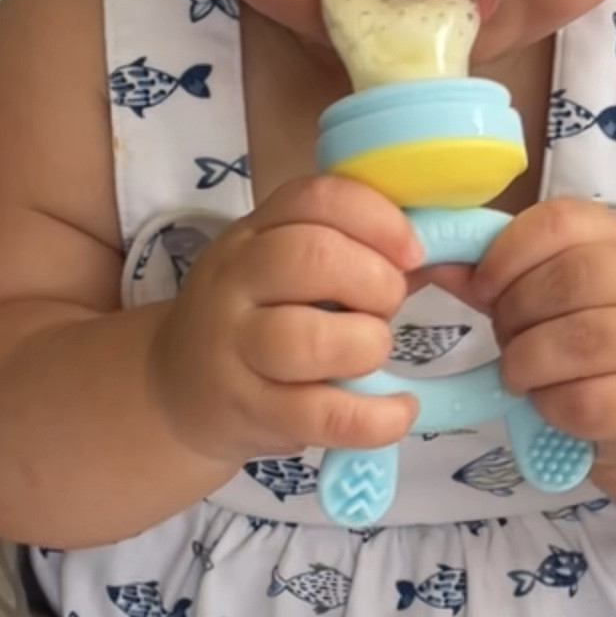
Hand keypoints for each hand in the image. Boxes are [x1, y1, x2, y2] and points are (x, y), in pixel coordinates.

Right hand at [148, 174, 422, 463]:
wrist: (176, 392)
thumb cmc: (256, 322)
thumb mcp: (281, 270)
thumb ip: (346, 250)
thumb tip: (439, 249)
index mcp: (253, 234)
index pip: (316, 199)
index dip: (379, 219)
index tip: (412, 251)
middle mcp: (235, 282)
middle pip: (312, 257)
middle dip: (376, 282)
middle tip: (387, 306)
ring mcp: (235, 349)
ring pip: (309, 338)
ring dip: (368, 344)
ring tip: (373, 352)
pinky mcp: (249, 412)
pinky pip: (323, 414)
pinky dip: (377, 417)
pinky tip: (399, 410)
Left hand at [470, 198, 615, 469]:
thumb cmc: (590, 328)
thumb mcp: (551, 285)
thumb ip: (497, 274)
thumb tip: (434, 263)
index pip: (559, 222)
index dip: (506, 255)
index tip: (482, 288)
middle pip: (576, 278)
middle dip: (517, 310)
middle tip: (502, 333)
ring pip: (585, 339)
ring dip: (528, 358)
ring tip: (515, 370)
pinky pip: (590, 399)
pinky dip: (549, 402)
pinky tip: (543, 398)